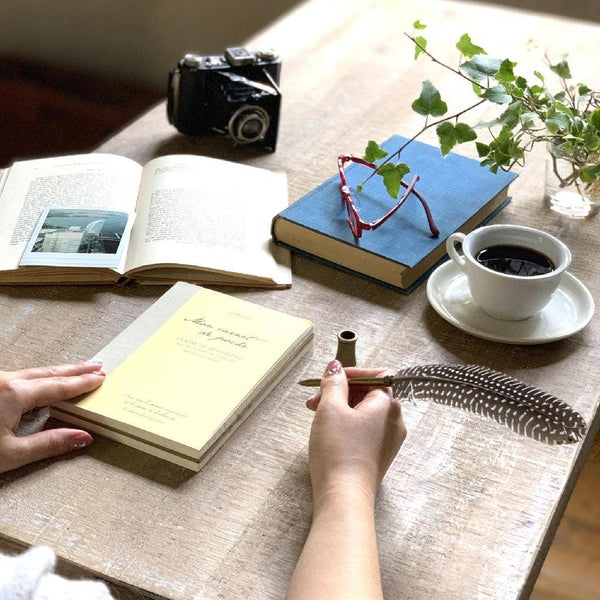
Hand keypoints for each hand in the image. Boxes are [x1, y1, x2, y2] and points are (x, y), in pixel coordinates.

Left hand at [0, 362, 105, 473]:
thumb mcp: (10, 454)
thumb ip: (48, 444)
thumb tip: (80, 437)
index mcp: (13, 393)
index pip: (58, 386)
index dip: (82, 383)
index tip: (99, 379)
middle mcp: (3, 380)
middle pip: (48, 372)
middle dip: (75, 370)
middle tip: (96, 366)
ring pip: (33, 372)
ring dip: (57, 371)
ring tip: (75, 370)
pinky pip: (21, 376)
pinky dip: (39, 376)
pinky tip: (44, 380)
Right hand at [306, 360, 405, 505]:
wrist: (344, 497)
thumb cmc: (338, 451)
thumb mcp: (330, 409)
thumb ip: (333, 382)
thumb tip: (335, 366)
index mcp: (388, 405)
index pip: (377, 374)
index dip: (353, 372)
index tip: (331, 378)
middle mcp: (395, 421)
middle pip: (370, 392)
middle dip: (342, 391)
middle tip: (316, 400)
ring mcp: (389, 440)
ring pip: (366, 411)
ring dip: (342, 407)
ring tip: (317, 415)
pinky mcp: (380, 455)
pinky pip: (366, 429)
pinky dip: (348, 423)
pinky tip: (329, 431)